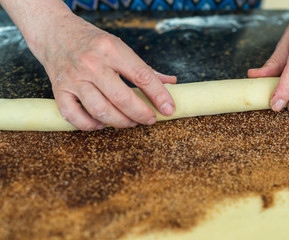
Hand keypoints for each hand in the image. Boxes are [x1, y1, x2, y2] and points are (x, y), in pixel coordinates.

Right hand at [1, 0, 175, 130]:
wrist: (55, 33)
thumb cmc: (92, 42)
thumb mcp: (120, 46)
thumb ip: (145, 68)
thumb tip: (170, 83)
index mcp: (111, 49)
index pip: (142, 75)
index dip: (159, 95)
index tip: (169, 109)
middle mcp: (91, 63)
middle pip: (121, 98)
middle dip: (141, 114)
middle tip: (150, 119)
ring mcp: (73, 78)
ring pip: (100, 110)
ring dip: (120, 122)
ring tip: (130, 122)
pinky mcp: (58, 90)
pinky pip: (74, 117)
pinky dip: (90, 126)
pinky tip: (102, 124)